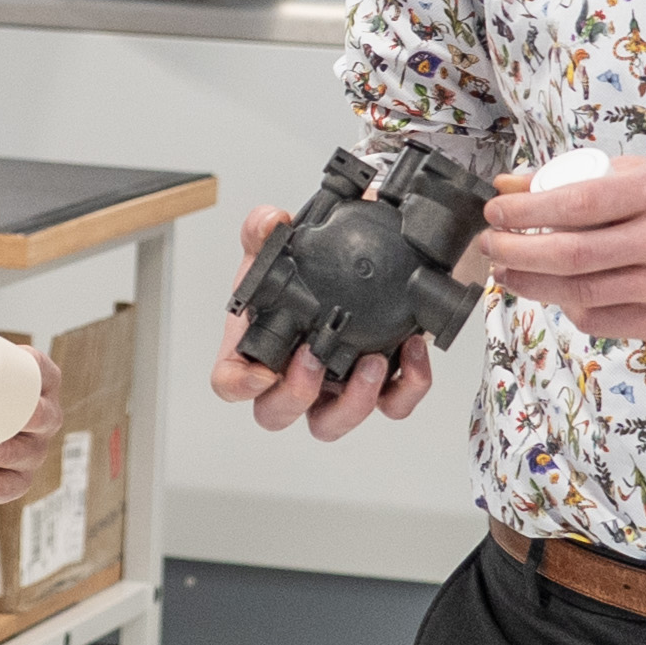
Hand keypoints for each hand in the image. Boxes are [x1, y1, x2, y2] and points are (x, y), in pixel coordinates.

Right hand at [208, 205, 435, 440]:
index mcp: (259, 341)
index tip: (261, 372)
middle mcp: (293, 370)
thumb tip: (271, 222)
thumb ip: (266, 226)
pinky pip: (395, 404)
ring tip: (373, 360)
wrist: (366, 255)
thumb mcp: (283, 239)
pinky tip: (414, 347)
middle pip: (276, 413)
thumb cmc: (311, 263)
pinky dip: (410, 384)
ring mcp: (336, 382)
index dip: (240, 386)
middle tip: (313, 358)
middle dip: (295, 395)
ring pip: (333, 423)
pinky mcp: (383, 383)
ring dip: (353, 402)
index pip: (231, 380)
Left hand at [480, 159, 645, 342]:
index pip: (578, 203)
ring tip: (508, 271)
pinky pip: (601, 320)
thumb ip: (578, 177)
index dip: (526, 211)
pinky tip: (555, 292)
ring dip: (532, 284)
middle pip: (572, 255)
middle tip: (489, 246)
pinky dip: (569, 306)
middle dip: (517, 252)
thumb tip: (508, 185)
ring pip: (581, 293)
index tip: (495, 211)